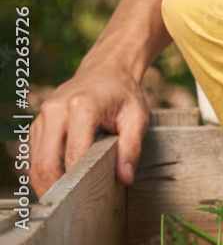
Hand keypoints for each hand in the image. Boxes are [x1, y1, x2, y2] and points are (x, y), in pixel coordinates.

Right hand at [30, 58, 148, 197]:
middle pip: (46, 161)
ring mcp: (43, 115)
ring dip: (46, 182)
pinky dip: (42, 170)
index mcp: (82, 106)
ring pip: (35, 161)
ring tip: (65, 195)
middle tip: (71, 204)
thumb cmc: (124, 93)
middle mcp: (57, 109)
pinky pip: (34, 153)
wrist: (108, 69)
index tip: (90, 193)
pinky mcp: (39, 122)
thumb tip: (125, 176)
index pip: (74, 153)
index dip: (80, 178)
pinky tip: (59, 179)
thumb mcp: (137, 116)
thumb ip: (132, 146)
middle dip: (56, 187)